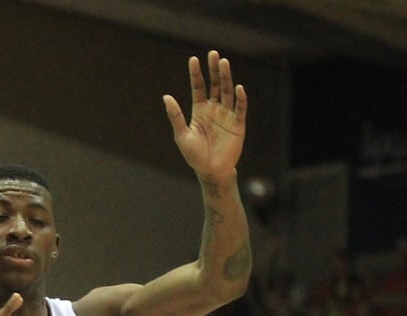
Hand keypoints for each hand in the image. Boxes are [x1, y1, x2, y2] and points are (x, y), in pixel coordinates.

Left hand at [164, 50, 246, 179]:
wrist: (210, 171)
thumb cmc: (194, 155)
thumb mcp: (182, 135)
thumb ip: (175, 116)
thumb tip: (165, 97)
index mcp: (199, 110)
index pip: (198, 87)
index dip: (196, 74)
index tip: (193, 59)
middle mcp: (214, 109)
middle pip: (215, 85)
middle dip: (214, 70)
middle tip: (213, 54)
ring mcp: (227, 115)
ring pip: (227, 92)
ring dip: (226, 78)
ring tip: (224, 63)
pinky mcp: (238, 124)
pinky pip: (240, 108)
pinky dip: (240, 98)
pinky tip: (238, 87)